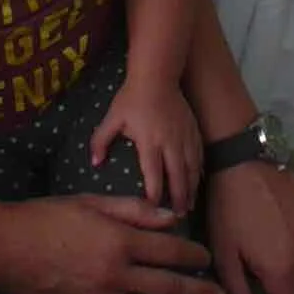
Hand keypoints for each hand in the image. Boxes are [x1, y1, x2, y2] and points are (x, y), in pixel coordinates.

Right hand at [0, 192, 226, 293]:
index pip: (170, 250)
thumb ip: (133, 209)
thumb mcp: (90, 202)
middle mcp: (114, 275)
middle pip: (168, 288)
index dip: (194, 255)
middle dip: (199, 293)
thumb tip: (171, 217)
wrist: (2, 247)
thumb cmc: (45, 218)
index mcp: (118, 241)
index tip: (207, 259)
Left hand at [88, 76, 204, 211]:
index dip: (155, 196)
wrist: (157, 75)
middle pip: (177, 177)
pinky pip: (199, 156)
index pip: (154, 176)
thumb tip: (94, 163)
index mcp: (150, 142)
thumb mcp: (112, 118)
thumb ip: (100, 140)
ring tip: (189, 206)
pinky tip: (196, 182)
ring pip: (191, 169)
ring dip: (191, 189)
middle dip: (178, 199)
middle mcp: (170, 143)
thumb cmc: (132, 98)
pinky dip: (198, 172)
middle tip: (178, 217)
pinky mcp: (193, 130)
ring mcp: (184, 137)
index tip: (153, 210)